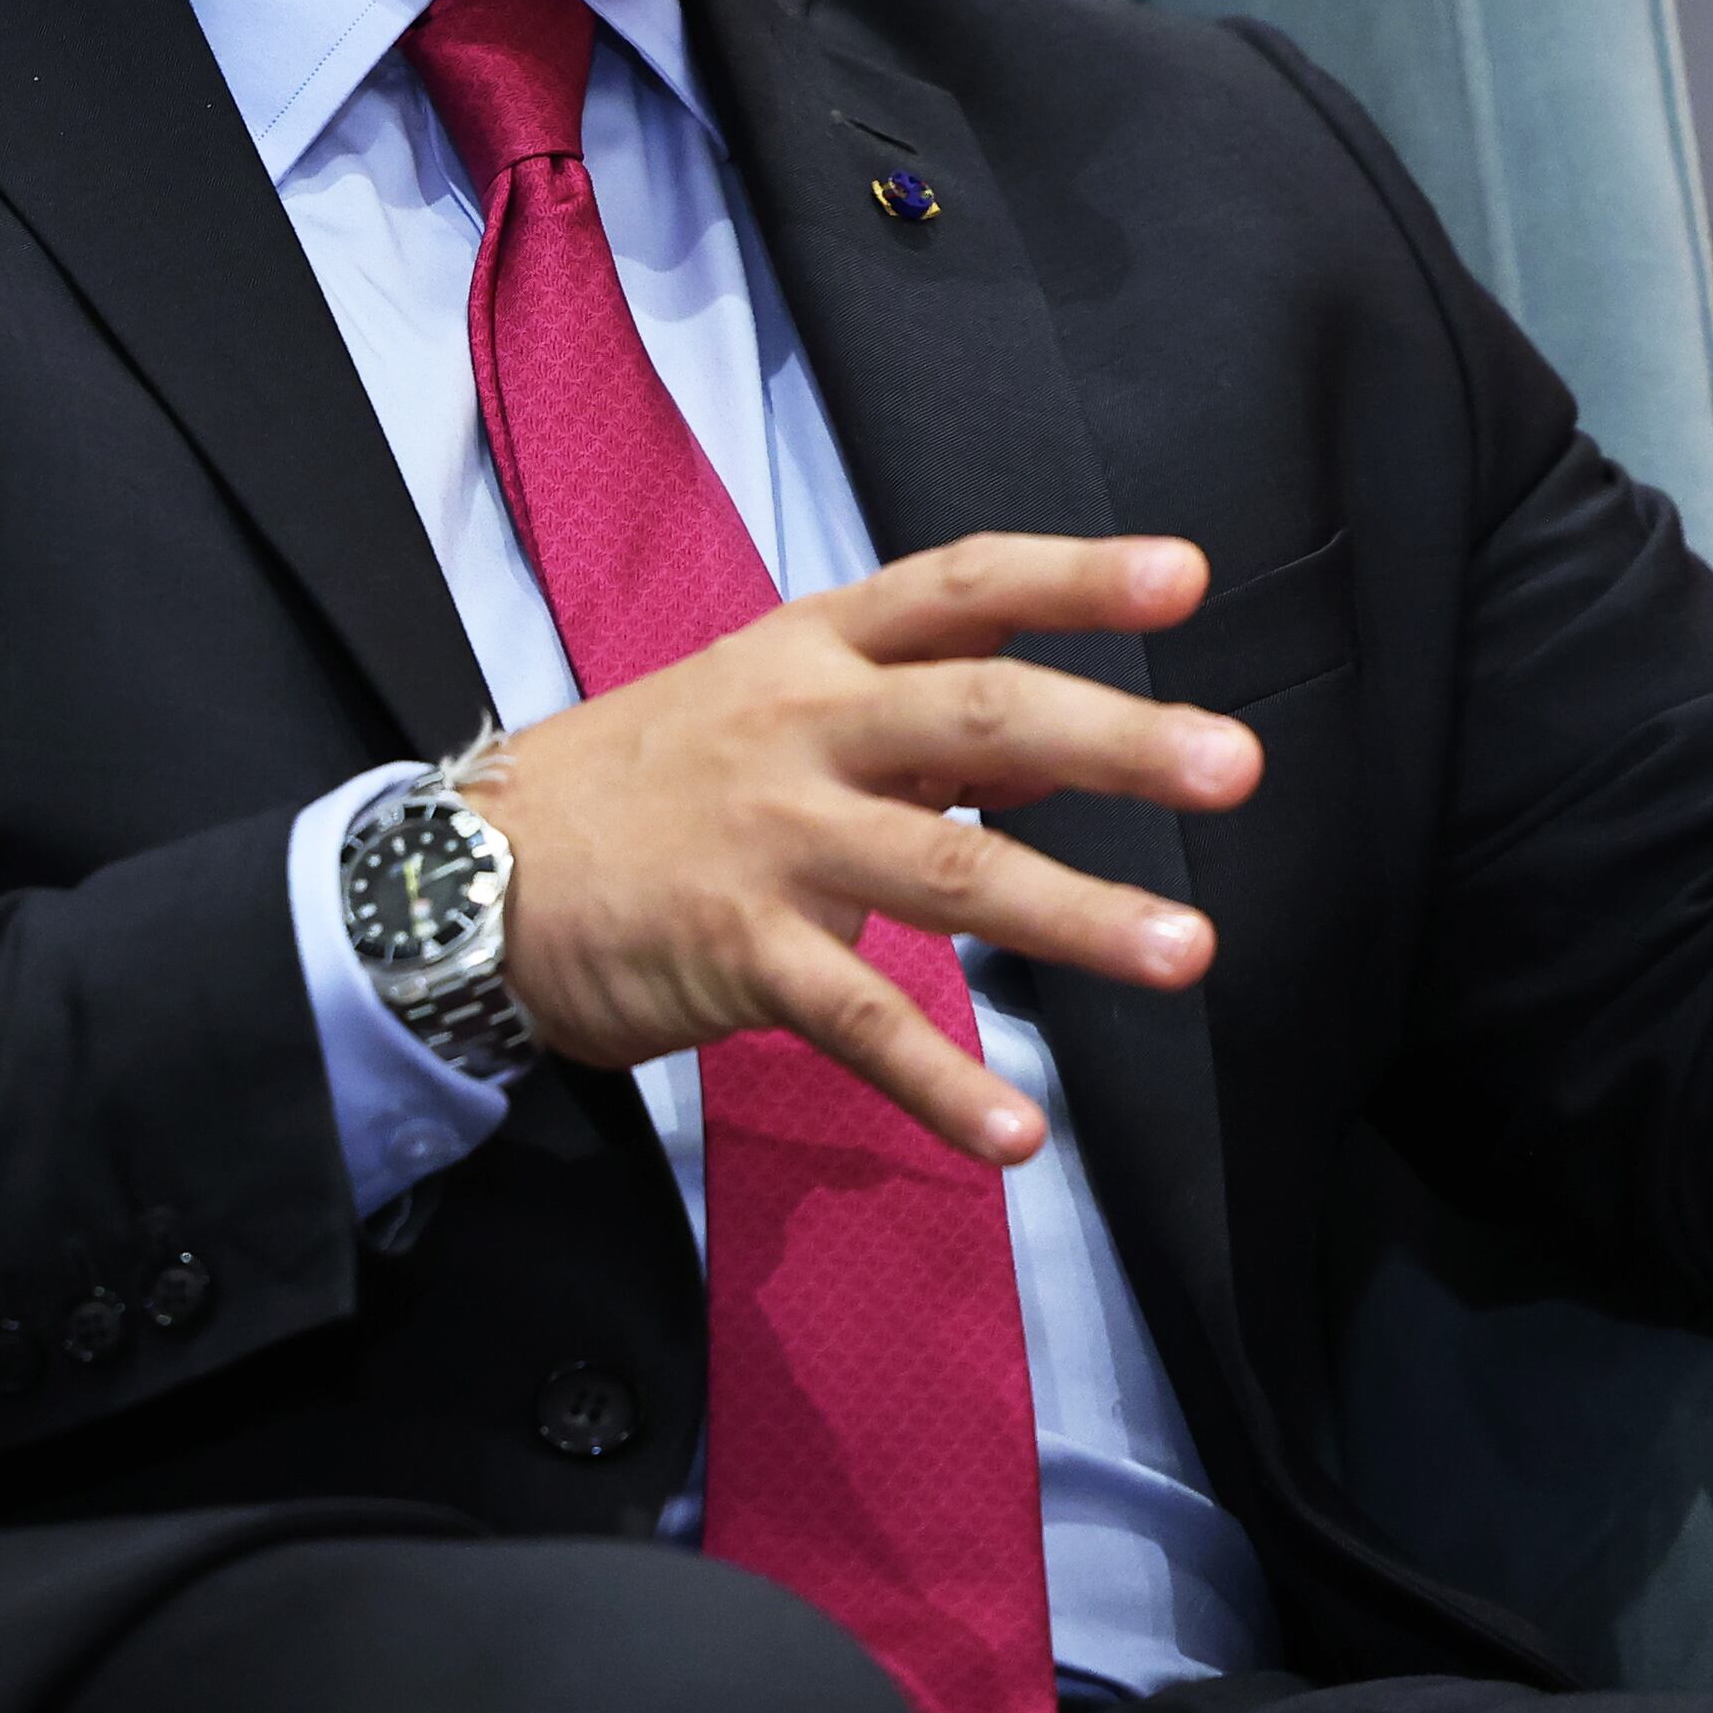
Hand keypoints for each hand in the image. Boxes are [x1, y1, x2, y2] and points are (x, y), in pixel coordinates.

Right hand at [460, 532, 1261, 1164]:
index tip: (1188, 575)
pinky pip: (857, 1019)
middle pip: (976, 715)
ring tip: (1187, 954)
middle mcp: (801, 727)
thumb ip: (911, 721)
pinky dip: (941, 1084)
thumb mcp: (769, 704)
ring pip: (944, 871)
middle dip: (1114, 740)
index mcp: (813, 649)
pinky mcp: (734, 951)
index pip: (958, 587)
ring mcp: (769, 839)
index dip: (1073, 576)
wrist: (474, 871)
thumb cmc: (643, 782)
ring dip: (1074, 917)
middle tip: (1237, 765)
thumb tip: (1056, 755)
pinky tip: (1018, 1137)